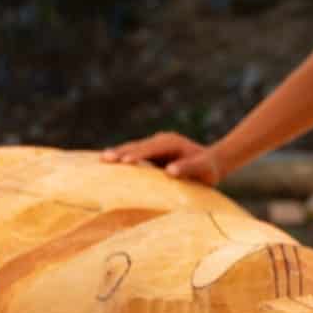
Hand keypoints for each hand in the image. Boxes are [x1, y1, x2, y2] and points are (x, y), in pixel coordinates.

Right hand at [100, 131, 221, 184]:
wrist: (212, 162)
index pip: (150, 148)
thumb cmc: (208, 168)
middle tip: (104, 159)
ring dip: (117, 155)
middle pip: (137, 146)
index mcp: (171, 143)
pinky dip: (121, 159)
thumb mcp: (203, 168)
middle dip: (120, 152)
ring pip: (132, 149)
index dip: (137, 155)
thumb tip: (170, 171)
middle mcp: (160, 141)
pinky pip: (133, 155)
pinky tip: (107, 166)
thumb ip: (188, 168)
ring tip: (100, 161)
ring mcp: (154, 146)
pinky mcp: (150, 154)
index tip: (124, 161)